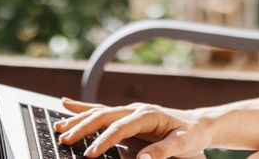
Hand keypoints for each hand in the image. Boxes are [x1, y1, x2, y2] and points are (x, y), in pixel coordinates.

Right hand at [53, 97, 213, 158]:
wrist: (199, 124)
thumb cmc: (192, 134)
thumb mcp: (183, 144)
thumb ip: (163, 151)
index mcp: (147, 115)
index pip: (119, 127)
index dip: (103, 140)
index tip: (89, 154)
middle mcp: (135, 109)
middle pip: (103, 115)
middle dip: (82, 127)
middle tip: (64, 139)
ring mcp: (130, 111)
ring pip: (98, 111)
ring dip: (77, 118)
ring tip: (58, 127)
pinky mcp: (127, 116)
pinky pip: (102, 111)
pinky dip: (83, 108)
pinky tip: (66, 105)